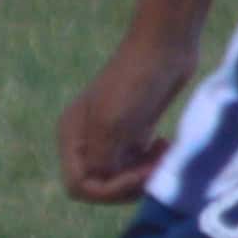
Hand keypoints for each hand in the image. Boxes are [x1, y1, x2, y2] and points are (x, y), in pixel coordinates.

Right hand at [59, 32, 196, 204]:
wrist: (164, 47)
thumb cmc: (134, 83)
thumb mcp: (111, 124)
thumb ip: (99, 159)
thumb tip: (98, 182)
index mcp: (72, 135)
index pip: (78, 184)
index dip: (107, 190)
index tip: (136, 175)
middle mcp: (87, 138)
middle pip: (101, 184)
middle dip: (129, 184)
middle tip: (154, 168)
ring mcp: (111, 135)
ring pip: (121, 176)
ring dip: (143, 175)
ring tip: (163, 156)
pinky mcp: (134, 130)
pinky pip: (136, 163)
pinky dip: (151, 164)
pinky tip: (164, 148)